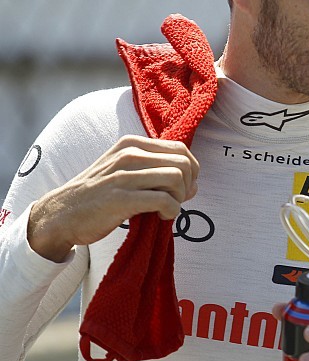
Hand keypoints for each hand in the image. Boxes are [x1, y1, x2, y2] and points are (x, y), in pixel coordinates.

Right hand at [27, 135, 198, 261]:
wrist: (61, 214)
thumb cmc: (99, 194)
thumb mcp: (125, 170)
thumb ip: (157, 171)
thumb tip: (195, 185)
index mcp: (132, 144)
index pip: (181, 149)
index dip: (191, 170)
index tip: (182, 188)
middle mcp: (129, 154)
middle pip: (183, 163)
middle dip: (188, 186)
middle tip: (176, 200)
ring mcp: (124, 175)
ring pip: (177, 178)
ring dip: (180, 199)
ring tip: (167, 209)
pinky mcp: (121, 198)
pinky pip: (164, 200)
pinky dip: (171, 211)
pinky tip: (161, 217)